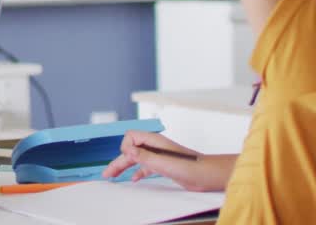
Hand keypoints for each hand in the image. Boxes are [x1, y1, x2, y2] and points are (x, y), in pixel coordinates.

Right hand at [102, 131, 231, 191]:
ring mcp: (159, 156)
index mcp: (154, 141)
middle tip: (107, 174)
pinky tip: (133, 179)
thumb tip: (126, 150)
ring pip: (136, 160)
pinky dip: (137, 172)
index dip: (125, 147)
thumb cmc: (191, 166)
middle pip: (130, 151)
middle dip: (118, 161)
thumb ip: (144, 156)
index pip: (130, 137)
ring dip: (124, 167)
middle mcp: (155, 147)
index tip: (127, 158)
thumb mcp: (163, 162)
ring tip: (114, 176)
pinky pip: (145, 167)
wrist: (208, 175)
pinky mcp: (164, 166)